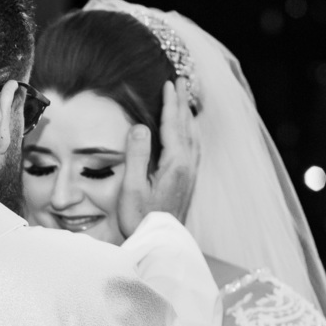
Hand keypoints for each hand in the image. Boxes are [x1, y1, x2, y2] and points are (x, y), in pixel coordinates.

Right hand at [118, 78, 200, 236]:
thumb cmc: (140, 219)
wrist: (158, 244)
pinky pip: (194, 148)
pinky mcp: (189, 183)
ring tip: (185, 102)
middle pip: (187, 126)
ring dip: (188, 116)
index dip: (170, 103)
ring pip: (193, 137)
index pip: (173, 124)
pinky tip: (189, 136)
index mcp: (174, 163)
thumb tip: (139, 127)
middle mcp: (187, 166)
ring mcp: (190, 175)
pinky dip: (191, 133)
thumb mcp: (132, 188)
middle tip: (182, 82)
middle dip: (183, 103)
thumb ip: (136, 155)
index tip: (170, 83)